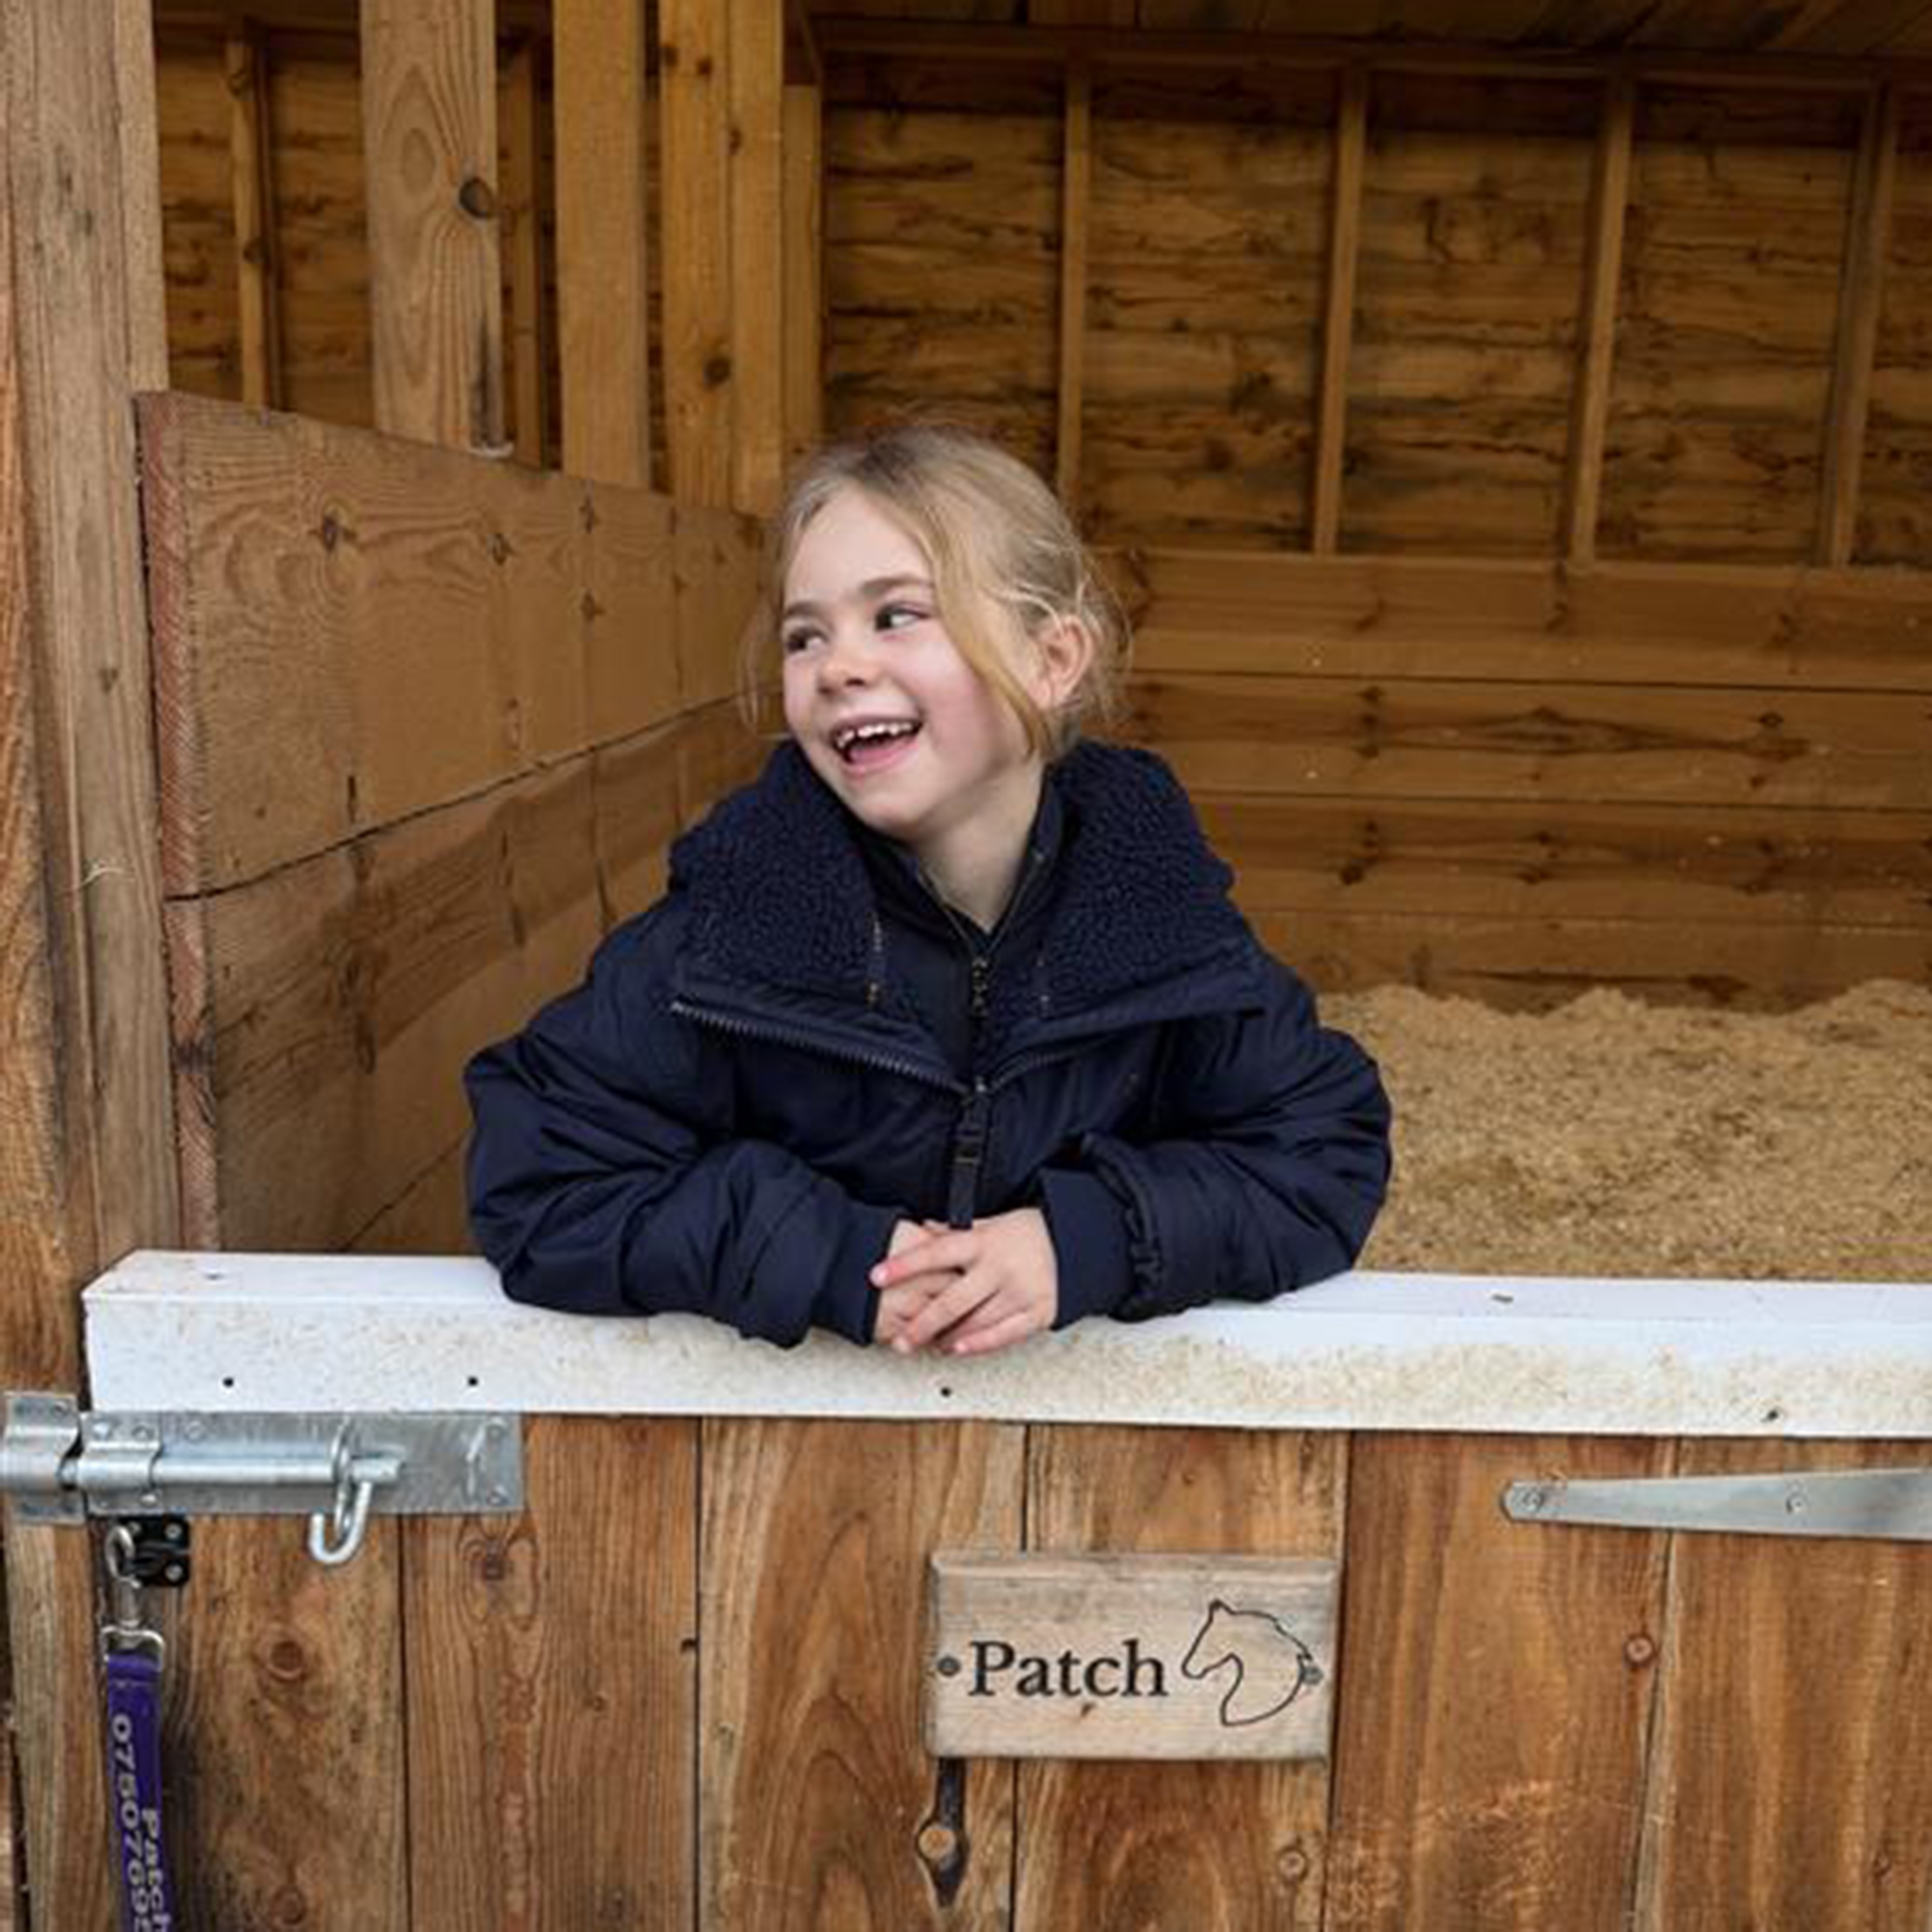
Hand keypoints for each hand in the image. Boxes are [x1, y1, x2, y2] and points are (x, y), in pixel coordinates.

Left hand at [871, 1209, 1057, 1357]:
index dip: (904, 1265)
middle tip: (900, 1340)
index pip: (935, 1252)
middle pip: (951, 1301)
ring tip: (926, 1345)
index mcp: (985, 1242)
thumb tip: (922, 1227)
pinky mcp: (1038, 1312)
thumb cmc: (1033, 1231)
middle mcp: (999, 1268)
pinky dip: (978, 1344)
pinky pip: (1003, 1334)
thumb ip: (959, 1230)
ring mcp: (1020, 1291)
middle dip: (922, 1324)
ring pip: (974, 1323)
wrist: (1081, 1241)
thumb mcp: (995, 1222)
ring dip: (946, 1338)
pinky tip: (957, 1350)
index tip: (876, 1275)